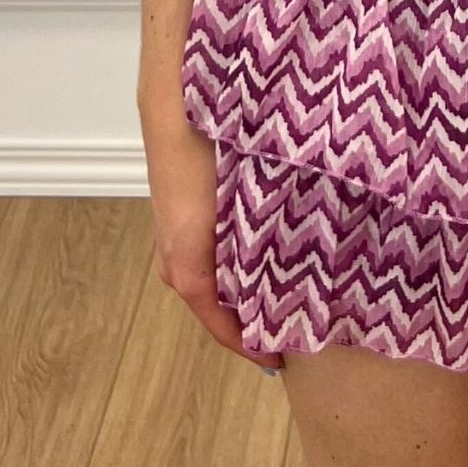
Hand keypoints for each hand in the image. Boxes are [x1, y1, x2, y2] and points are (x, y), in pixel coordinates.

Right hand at [139, 105, 284, 372]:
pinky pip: (208, 256)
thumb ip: (257, 251)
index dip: (250, 347)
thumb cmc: (206, 157)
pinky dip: (234, 266)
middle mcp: (175, 260)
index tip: (282, 361)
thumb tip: (287, 285)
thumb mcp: (236, 211)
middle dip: (251, 319)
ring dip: (243, 291)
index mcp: (188, 267)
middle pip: (215, 306)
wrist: (176, 105)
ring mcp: (173, 238)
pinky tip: (264, 252)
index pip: (221, 326)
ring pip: (212, 280)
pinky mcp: (179, 217)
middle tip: (294, 325)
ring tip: (287, 292)